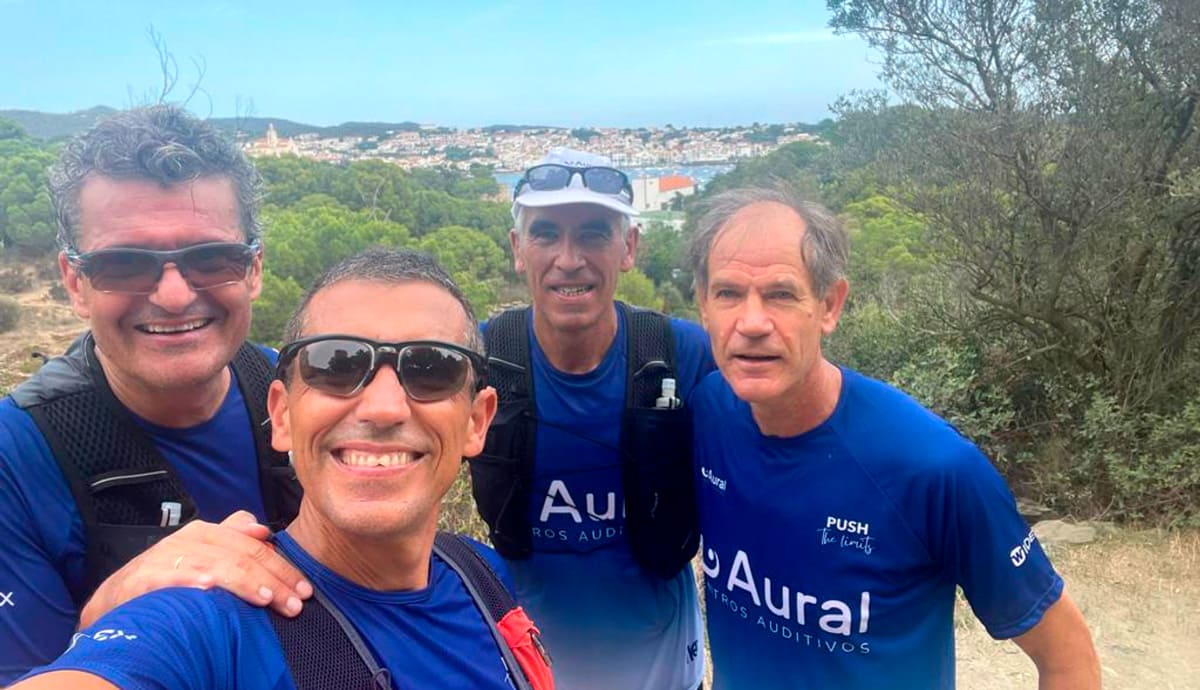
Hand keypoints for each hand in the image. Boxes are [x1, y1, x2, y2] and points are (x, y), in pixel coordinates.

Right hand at [78, 511, 312, 628]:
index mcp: (209, 533)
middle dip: (274, 581)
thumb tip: (262, 530)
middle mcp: (191, 540)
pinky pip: (173, 577)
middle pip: (243, 557)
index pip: (256, 548)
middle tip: (295, 604)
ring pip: (217, 566)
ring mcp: (168, 557)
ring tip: (267, 599)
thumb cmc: (169, 576)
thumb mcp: (203, 553)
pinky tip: (210, 590)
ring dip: (245, 583)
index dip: (283, 568)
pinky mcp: (145, 577)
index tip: (305, 591)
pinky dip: (193, 580)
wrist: (118, 596)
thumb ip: (233, 538)